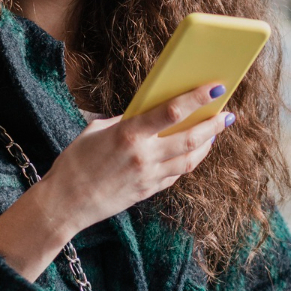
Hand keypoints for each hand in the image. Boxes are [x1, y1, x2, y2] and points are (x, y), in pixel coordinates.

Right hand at [42, 82, 234, 232]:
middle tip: (226, 114)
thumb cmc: (75, 162)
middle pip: (190, 138)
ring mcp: (148, 177)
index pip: (171, 111)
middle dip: (213, 125)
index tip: (215, 87)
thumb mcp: (96, 130)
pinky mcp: (148, 191)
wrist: (64, 203)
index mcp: (128, 134)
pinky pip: (176, 174)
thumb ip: (125, 120)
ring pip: (189, 159)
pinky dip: (189, 161)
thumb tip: (149, 111)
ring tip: (215, 132)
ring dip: (207, 144)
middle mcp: (143, 156)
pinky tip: (195, 151)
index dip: (196, 98)